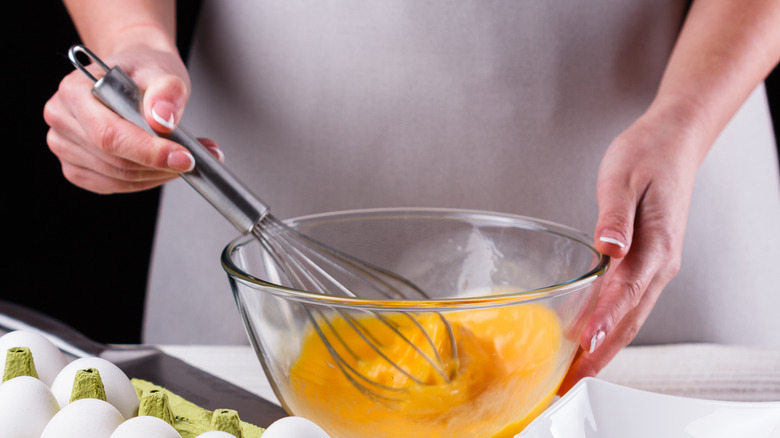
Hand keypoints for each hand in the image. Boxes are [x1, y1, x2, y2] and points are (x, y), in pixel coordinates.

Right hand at [43, 46, 221, 193]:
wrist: (134, 76)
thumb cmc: (143, 71)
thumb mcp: (162, 71)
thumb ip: (166, 92)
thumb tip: (162, 119)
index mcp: (74, 90)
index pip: (110, 134)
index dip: (149, 151)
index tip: (185, 157)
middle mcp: (62, 118)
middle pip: (115, 160)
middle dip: (161, 164)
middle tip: (195, 157)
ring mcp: (64, 146)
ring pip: (118, 177)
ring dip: (158, 173)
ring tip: (185, 158)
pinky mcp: (76, 167)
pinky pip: (114, 186)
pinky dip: (145, 180)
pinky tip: (162, 166)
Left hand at [559, 103, 706, 392]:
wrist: (673, 143)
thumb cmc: (646, 156)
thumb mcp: (623, 178)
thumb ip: (615, 216)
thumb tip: (608, 247)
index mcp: (655, 245)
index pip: (628, 292)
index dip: (606, 321)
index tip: (584, 346)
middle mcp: (660, 263)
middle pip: (631, 319)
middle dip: (601, 353)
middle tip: (572, 381)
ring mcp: (657, 266)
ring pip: (632, 317)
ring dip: (606, 347)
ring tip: (578, 373)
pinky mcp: (648, 263)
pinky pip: (631, 304)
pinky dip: (612, 327)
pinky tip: (593, 338)